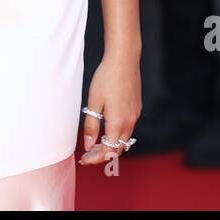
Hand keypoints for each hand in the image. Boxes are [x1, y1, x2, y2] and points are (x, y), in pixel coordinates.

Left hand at [79, 51, 141, 165]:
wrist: (124, 60)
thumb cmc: (106, 78)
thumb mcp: (93, 103)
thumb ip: (91, 126)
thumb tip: (88, 145)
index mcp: (118, 123)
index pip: (108, 152)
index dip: (95, 159)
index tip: (83, 159)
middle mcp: (129, 123)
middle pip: (117, 149)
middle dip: (102, 155)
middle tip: (86, 154)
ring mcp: (135, 116)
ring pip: (124, 140)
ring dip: (110, 145)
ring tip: (94, 144)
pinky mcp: (136, 108)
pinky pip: (128, 129)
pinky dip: (117, 135)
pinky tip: (106, 129)